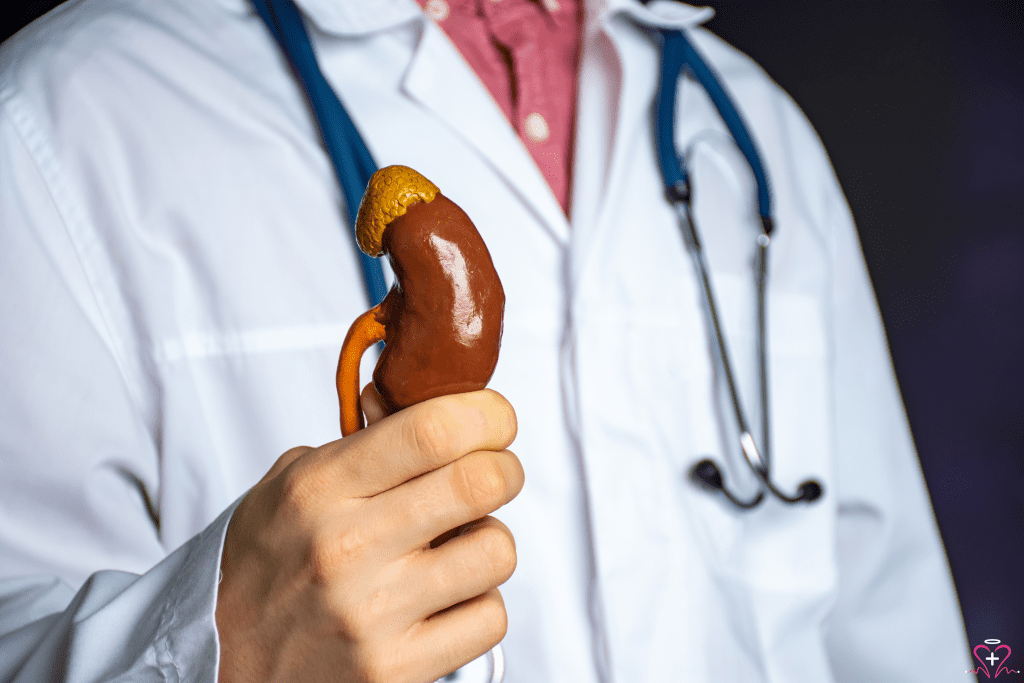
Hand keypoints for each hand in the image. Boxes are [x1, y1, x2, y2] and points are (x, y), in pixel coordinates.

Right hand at [215, 387, 521, 682]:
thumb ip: (358, 444)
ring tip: (458, 545)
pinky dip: (480, 603)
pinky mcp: (397, 668)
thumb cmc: (261, 568)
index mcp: (320, 489)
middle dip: (504, 469)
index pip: (431, 430)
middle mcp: (347, 547)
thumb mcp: (289, 486)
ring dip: (489, 540)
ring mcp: (374, 613)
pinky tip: (446, 597)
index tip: (495, 419)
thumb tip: (420, 398)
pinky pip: (489, 618)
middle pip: (479, 483)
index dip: (484, 414)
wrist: (219, 665)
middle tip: (494, 472)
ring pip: (496, 550)